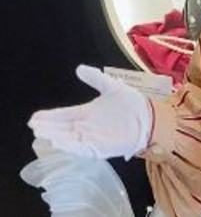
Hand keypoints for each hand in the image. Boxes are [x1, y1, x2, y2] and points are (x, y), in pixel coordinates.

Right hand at [28, 65, 150, 159]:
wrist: (150, 117)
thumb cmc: (132, 104)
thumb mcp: (112, 87)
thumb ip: (96, 78)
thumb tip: (79, 68)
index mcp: (87, 112)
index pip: (64, 115)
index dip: (50, 116)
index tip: (35, 117)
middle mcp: (87, 126)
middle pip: (63, 128)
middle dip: (48, 127)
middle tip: (34, 125)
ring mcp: (93, 138)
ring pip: (70, 138)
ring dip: (57, 136)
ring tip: (44, 133)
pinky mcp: (101, 148)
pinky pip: (83, 148)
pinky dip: (72, 146)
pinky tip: (62, 142)